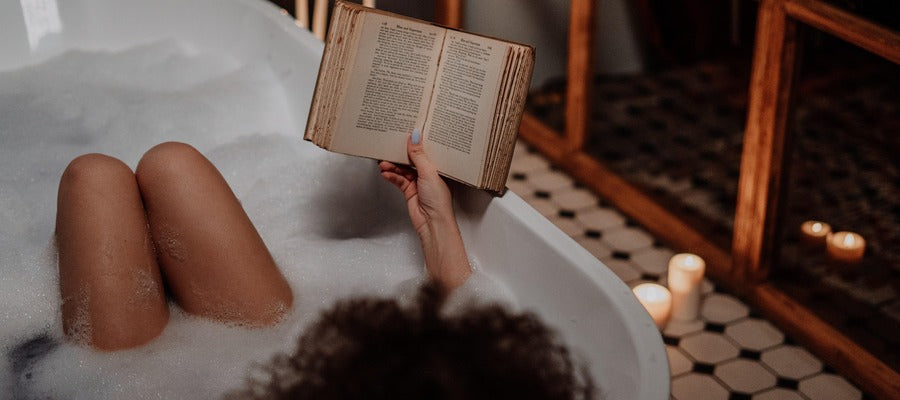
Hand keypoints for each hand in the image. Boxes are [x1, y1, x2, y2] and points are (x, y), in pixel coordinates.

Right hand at [379, 129, 470, 292]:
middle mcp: (430, 173)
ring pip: (403, 169)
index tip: (406, 131)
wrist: (432, 223)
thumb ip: (418, 155)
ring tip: (383, 161)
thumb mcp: (428, 172)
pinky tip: (385, 172)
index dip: (417, 141)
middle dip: (400, 153)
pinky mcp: (410, 191)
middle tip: (389, 145)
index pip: (427, 149)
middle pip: (412, 159)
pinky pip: (398, 180)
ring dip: (393, 166)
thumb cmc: (438, 200)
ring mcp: (419, 182)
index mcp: (439, 167)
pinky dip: (391, 176)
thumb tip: (414, 136)